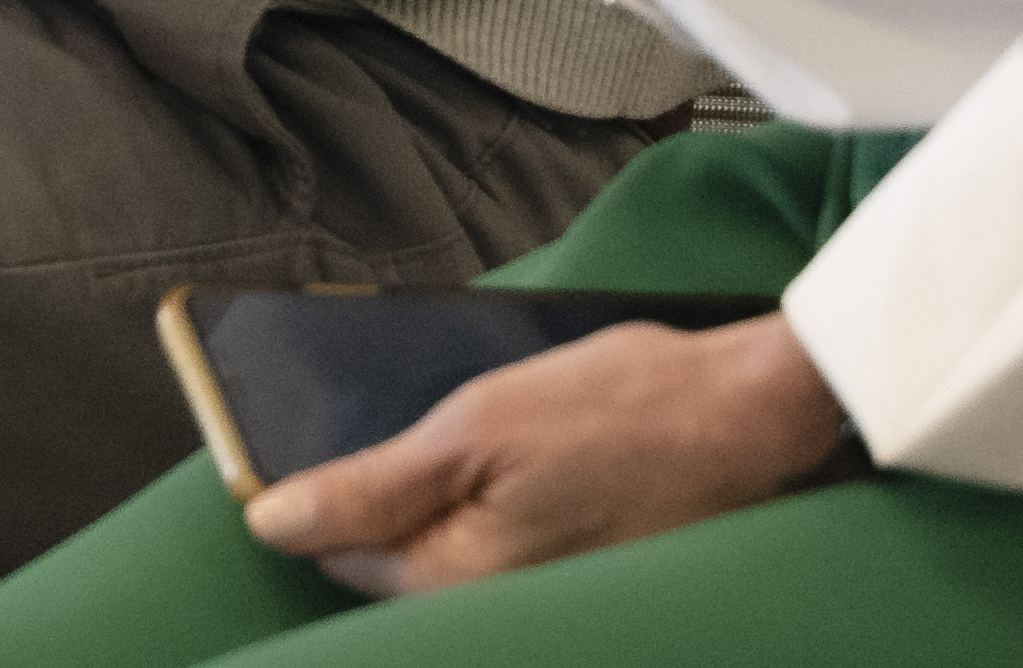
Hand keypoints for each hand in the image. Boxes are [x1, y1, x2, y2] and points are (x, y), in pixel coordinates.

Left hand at [245, 312, 850, 597]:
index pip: (341, 555)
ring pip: (456, 547)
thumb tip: (270, 523)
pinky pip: (509, 542)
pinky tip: (534, 450)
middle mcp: (499, 614)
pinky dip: (504, 498)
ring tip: (505, 432)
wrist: (751, 413)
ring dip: (457, 491)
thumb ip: (368, 487)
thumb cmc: (626, 408)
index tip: (349, 429)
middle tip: (448, 427)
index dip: (331, 486)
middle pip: (399, 558)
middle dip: (398, 492)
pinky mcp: (580, 578)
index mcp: (458, 585)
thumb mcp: (476, 428)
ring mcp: (545, 601)